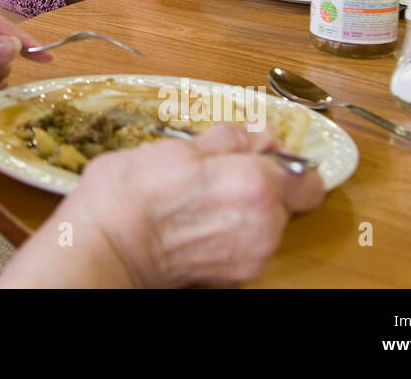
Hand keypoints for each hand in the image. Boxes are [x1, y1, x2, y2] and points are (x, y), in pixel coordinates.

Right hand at [0, 125, 324, 287]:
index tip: (259, 153)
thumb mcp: (177, 147)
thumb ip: (229, 139)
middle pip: (285, 201)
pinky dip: (228, 233)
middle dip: (258, 184)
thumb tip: (259, 132)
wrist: (104, 248)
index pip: (307, 176)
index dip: (284, 161)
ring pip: (265, 225)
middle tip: (213, 172)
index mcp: (257, 184)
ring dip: (241, 209)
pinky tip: (193, 222)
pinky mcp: (233, 277)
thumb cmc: (131, 195)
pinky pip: (245, 247)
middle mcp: (265, 225)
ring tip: (196, 198)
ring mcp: (250, 256)